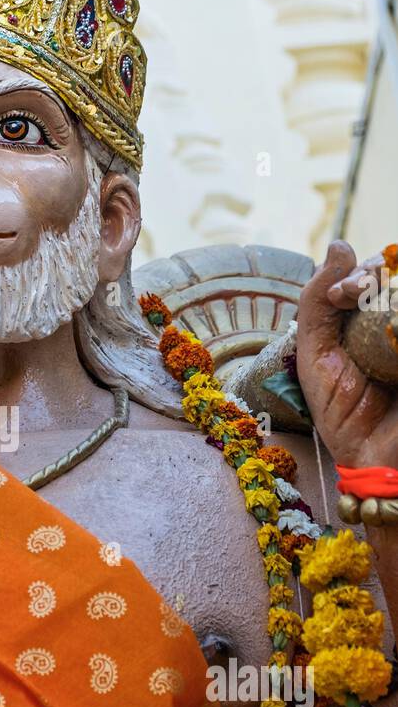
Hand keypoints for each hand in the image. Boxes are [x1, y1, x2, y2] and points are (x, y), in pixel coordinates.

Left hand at [296, 239, 397, 467]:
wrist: (375, 462)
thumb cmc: (344, 414)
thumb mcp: (316, 354)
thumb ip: (317, 301)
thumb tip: (340, 244)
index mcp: (374, 320)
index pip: (377, 272)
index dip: (357, 272)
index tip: (336, 296)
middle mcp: (395, 322)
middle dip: (372, 274)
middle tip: (346, 295)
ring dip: (389, 286)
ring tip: (358, 303)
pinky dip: (396, 315)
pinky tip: (389, 328)